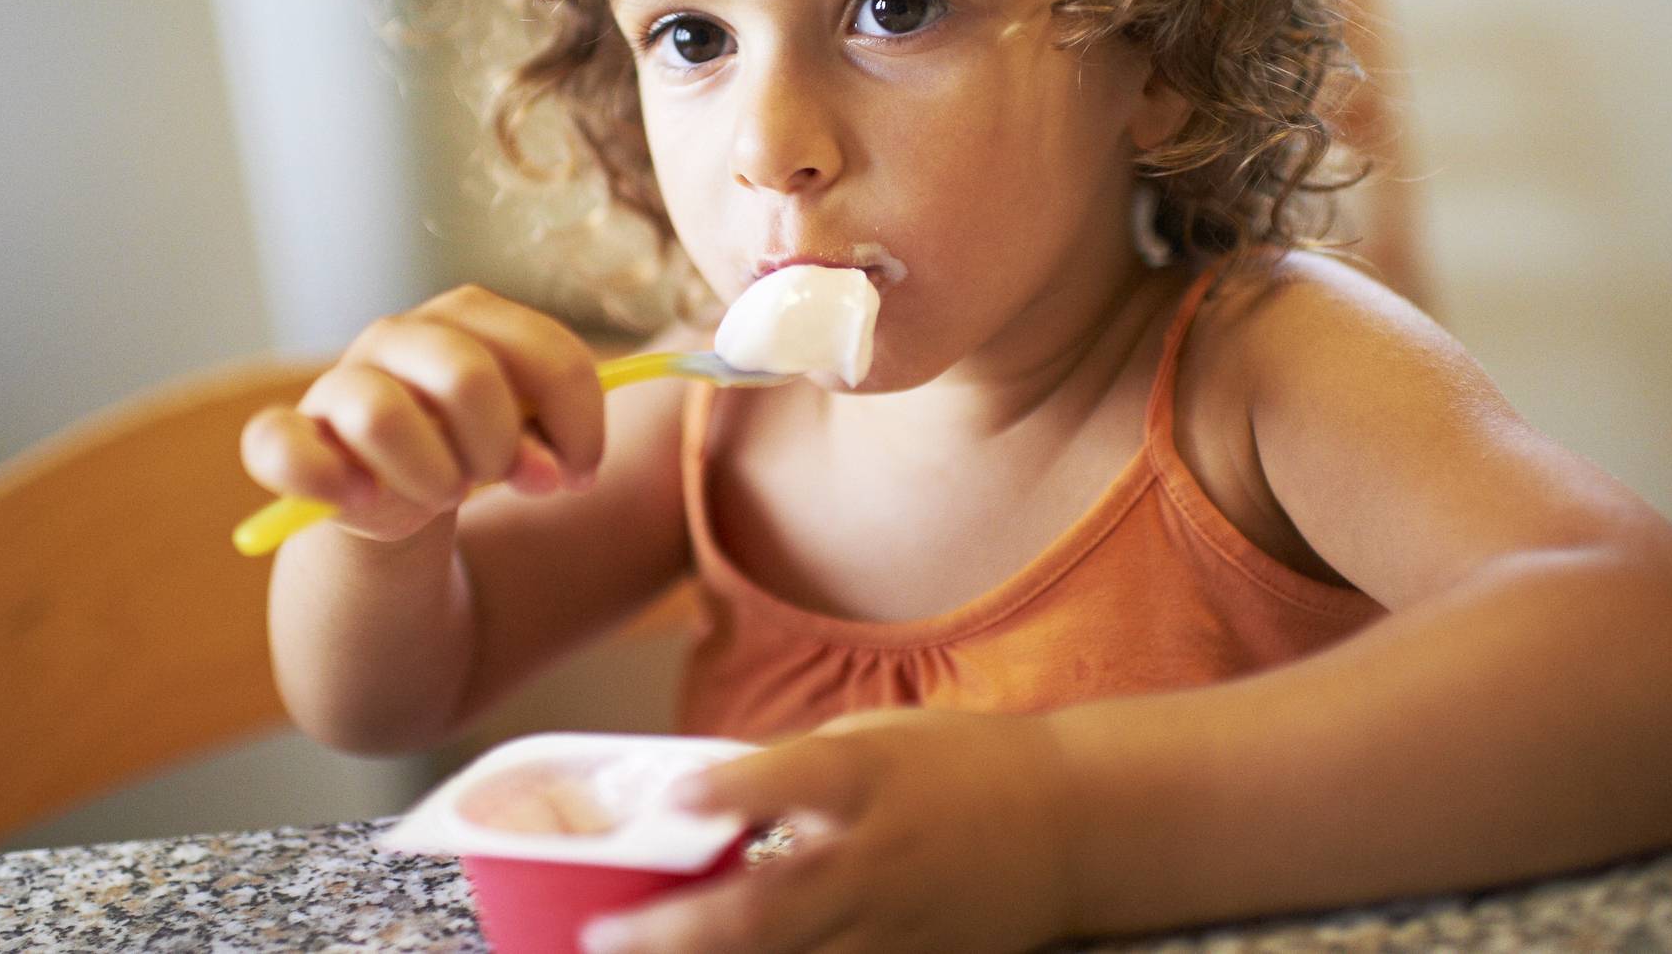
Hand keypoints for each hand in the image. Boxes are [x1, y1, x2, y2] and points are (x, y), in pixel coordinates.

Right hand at [239, 285, 603, 543]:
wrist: (389, 489)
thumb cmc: (465, 445)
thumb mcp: (520, 436)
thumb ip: (548, 443)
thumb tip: (552, 473)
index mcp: (469, 317)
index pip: (545, 352)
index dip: (578, 420)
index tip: (582, 471)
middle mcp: (401, 335)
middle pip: (466, 377)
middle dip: (501, 447)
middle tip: (500, 479)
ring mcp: (340, 381)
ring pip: (382, 416)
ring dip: (431, 475)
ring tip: (441, 494)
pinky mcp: (287, 433)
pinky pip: (281, 446)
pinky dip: (324, 480)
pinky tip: (357, 498)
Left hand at [581, 708, 1073, 953]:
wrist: (1070, 825)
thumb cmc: (959, 766)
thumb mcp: (873, 737)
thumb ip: (792, 775)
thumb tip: (700, 804)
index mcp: (866, 778)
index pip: (793, 780)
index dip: (732, 793)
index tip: (673, 802)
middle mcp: (873, 860)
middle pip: (766, 910)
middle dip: (676, 931)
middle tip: (600, 935)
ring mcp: (891, 929)